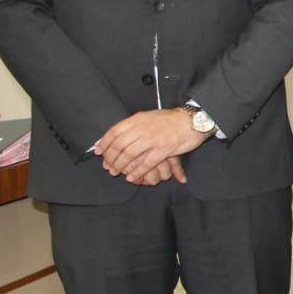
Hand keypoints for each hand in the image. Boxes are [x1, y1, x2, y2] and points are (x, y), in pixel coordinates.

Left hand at [95, 108, 209, 183]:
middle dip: (111, 158)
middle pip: (119, 145)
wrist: (193, 120)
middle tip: (108, 167)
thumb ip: (135, 125)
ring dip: (121, 166)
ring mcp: (154, 138)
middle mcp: (144, 128)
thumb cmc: (171, 120)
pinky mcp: (165, 149)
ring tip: (117, 172)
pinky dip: (137, 172)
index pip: (114, 131)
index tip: (99, 152)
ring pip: (130, 155)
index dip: (104, 143)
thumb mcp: (149, 117)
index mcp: (138, 119)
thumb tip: (119, 133)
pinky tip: (132, 177)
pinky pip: (146, 163)